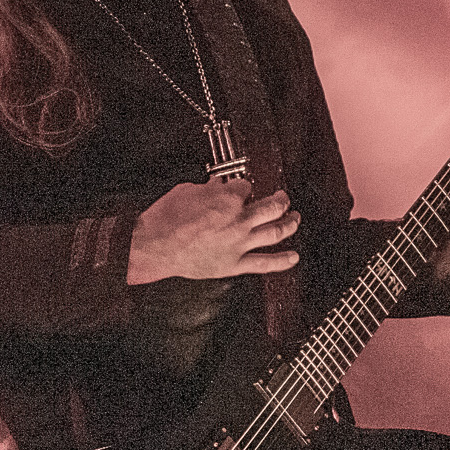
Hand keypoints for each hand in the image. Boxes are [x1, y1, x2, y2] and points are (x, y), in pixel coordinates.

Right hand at [127, 178, 300, 283]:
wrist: (154, 246)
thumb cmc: (165, 219)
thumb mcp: (186, 192)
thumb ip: (206, 188)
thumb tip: (216, 185)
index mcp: (227, 199)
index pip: (246, 186)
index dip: (245, 186)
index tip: (242, 189)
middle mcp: (239, 220)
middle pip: (272, 206)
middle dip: (281, 200)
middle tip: (284, 198)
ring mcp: (239, 243)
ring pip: (275, 232)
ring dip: (290, 224)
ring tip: (295, 219)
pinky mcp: (234, 264)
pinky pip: (264, 263)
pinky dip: (282, 261)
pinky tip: (293, 256)